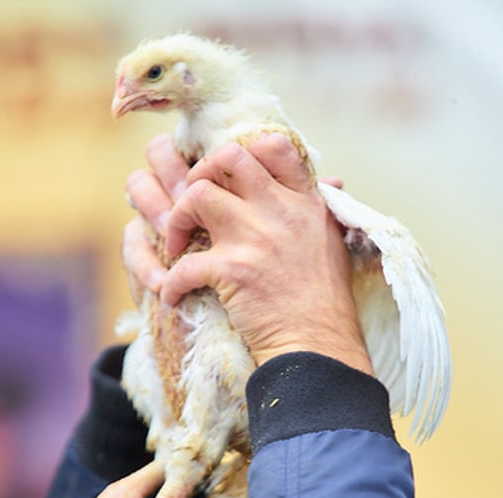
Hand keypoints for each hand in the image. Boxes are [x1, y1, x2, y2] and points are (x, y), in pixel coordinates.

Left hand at [124, 134, 368, 371]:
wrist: (318, 347)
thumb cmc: (326, 302)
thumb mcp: (332, 241)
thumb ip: (320, 208)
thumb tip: (330, 181)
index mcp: (304, 202)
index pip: (273, 145)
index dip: (243, 152)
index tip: (230, 178)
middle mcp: (280, 211)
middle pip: (227, 158)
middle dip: (201, 175)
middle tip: (194, 205)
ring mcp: (254, 237)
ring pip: (196, 196)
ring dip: (177, 220)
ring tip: (178, 245)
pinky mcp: (231, 270)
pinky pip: (183, 263)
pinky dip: (170, 284)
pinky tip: (173, 296)